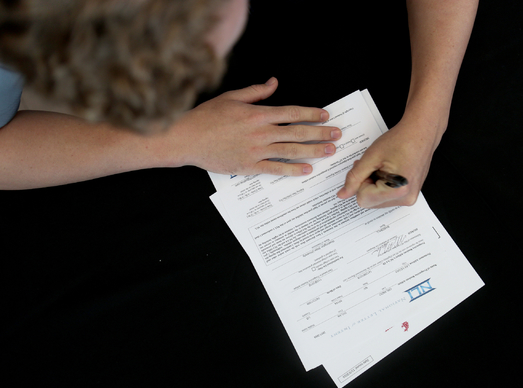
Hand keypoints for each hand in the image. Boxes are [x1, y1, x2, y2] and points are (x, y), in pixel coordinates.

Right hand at [167, 77, 341, 174]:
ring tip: (330, 151)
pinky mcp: (248, 166)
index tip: (325, 115)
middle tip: (337, 134)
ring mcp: (255, 151)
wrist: (185, 139)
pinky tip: (307, 169)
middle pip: (297, 132)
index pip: (292, 113)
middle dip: (320, 133)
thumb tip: (274, 83)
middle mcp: (260, 132)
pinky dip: (292, 170)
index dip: (311, 114)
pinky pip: (276, 169)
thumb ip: (256, 92)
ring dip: (313, 151)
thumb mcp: (231, 98)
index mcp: (257, 114)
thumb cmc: (205, 117)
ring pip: (291, 151)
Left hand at [336, 116, 441, 207]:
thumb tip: (342, 194)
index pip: (362, 199)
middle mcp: (406, 199)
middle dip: (367, 184)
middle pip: (369, 202)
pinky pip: (386, 198)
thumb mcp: (371, 157)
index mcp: (397, 190)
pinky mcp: (410, 196)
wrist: (421, 133)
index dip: (361, 182)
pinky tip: (390, 172)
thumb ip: (354, 178)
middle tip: (376, 166)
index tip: (370, 167)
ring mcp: (409, 199)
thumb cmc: (400, 140)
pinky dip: (382, 186)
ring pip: (376, 201)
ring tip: (384, 168)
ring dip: (374, 185)